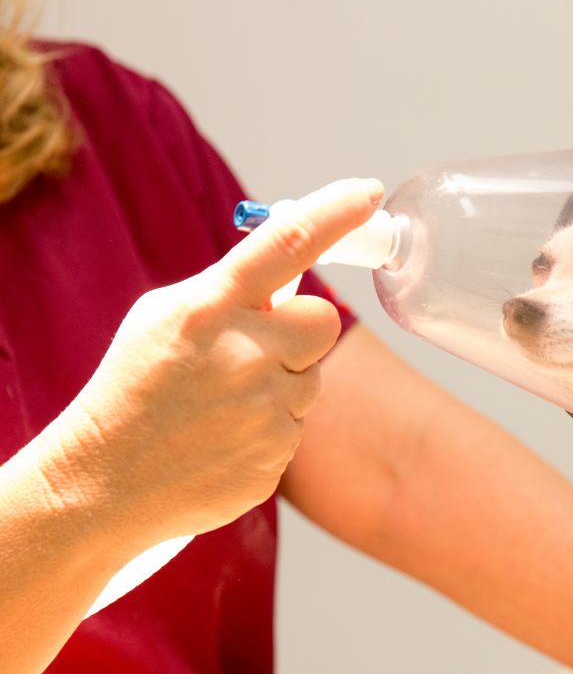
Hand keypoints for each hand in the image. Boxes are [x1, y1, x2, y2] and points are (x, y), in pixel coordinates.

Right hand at [40, 178, 382, 555]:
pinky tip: (223, 438)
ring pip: (311, 379)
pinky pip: (295, 427)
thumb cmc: (135, 388)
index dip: (336, 211)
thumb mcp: (164, 317)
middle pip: (324, 322)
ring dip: (279, 385)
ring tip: (221, 405)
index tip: (368, 192)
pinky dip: (267, 429)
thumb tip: (292, 273)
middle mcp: (247, 354)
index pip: (289, 242)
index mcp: (212, 307)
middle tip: (259, 348)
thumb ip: (229, 292)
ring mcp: (265, 409)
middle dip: (301, 332)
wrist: (103, 482)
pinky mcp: (276, 455)